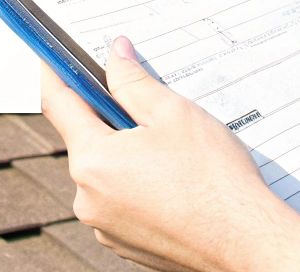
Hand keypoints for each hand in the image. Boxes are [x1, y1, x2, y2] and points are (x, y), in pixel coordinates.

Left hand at [41, 36, 299, 271]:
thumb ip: (133, 81)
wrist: (247, 242)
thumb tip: (114, 55)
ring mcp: (106, 226)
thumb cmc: (215, 179)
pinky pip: (122, 202)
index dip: (55, 73)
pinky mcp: (126, 244)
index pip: (59, 104)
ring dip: (127, 155)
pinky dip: (139, 185)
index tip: (52, 57)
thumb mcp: (173, 113)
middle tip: (144, 104)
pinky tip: (174, 181)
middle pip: (87, 141)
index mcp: (93, 161)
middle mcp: (88, 198)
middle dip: (109, 118)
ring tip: (171, 150)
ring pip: (106, 174)